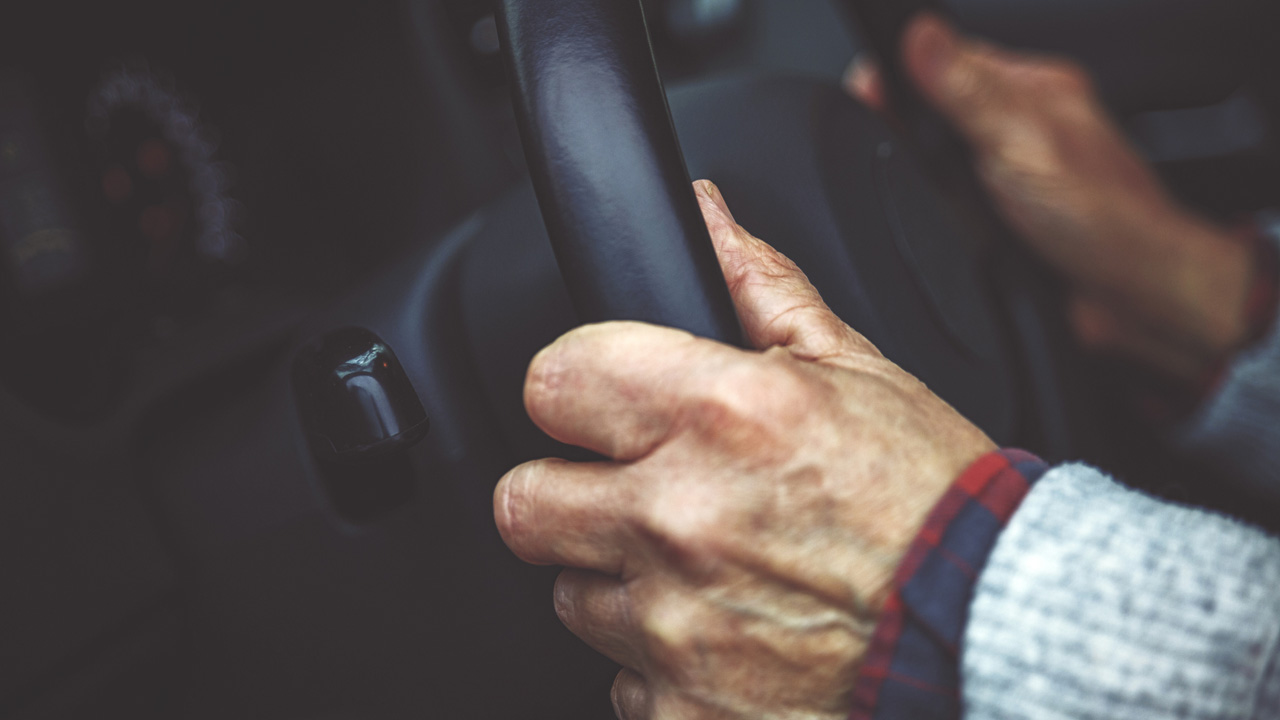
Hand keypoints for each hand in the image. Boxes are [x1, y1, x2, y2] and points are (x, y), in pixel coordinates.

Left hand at [494, 181, 994, 717]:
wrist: (991, 632)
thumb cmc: (933, 502)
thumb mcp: (855, 368)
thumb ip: (758, 285)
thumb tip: (704, 213)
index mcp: (722, 414)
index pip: (551, 381)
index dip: (573, 389)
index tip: (597, 405)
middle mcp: (683, 518)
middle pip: (524, 499)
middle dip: (569, 491)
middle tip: (634, 494)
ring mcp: (677, 626)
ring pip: (571, 595)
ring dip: (620, 581)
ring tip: (703, 571)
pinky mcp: (683, 710)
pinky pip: (621, 682)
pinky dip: (661, 664)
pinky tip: (726, 635)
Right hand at [847, 14, 1256, 382]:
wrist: (1133, 295)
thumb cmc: (1103, 219)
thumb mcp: (1016, 143)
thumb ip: (964, 91)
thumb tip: (922, 34)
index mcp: (1036, 90)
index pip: (952, 56)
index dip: (904, 69)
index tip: (870, 89)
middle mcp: (1031, 124)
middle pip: (946, 106)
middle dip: (915, 122)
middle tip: (893, 136)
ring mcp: (1024, 168)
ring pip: (952, 154)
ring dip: (932, 171)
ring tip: (927, 181)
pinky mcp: (1015, 212)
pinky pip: (963, 198)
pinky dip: (949, 209)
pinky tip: (952, 217)